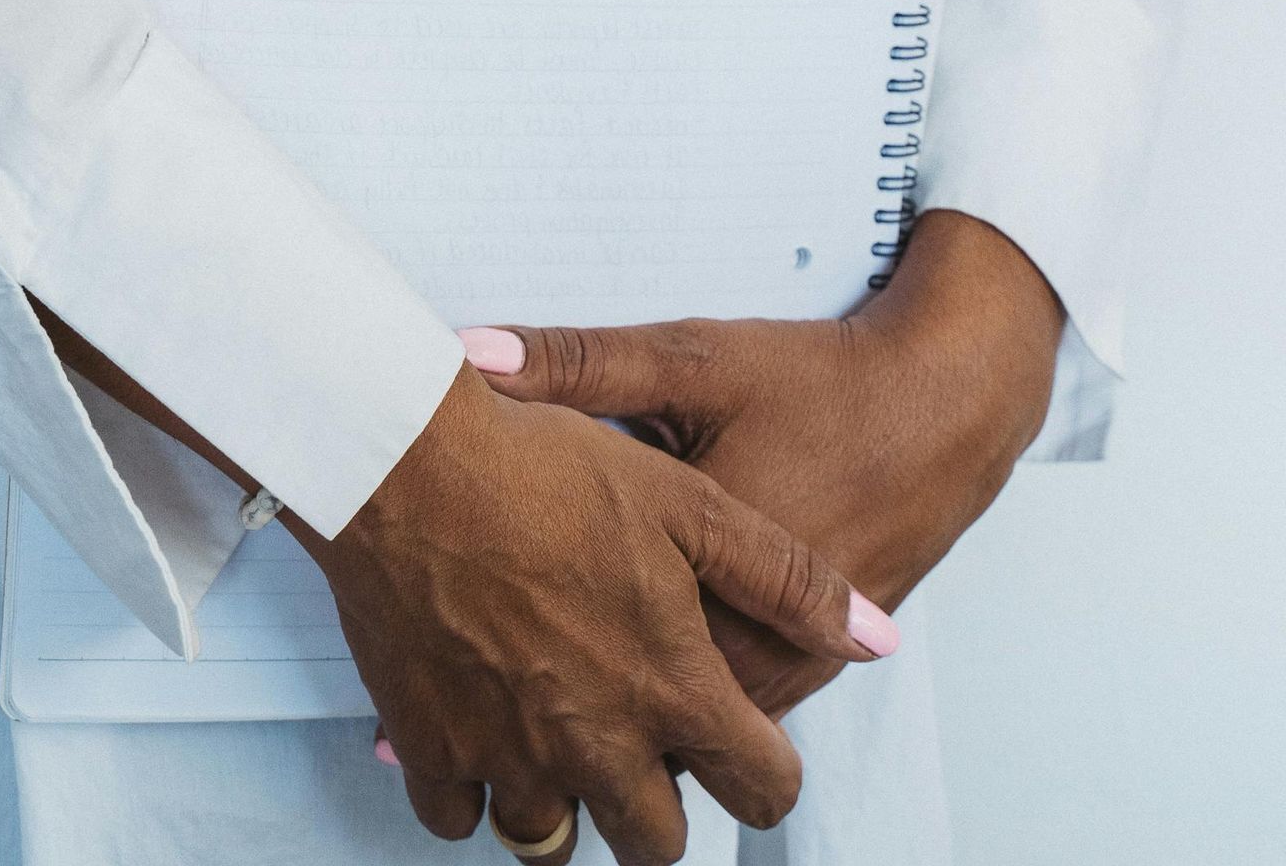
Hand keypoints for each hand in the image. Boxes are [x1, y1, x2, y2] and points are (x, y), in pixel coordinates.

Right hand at [295, 361, 892, 864]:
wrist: (408, 459)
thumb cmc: (547, 468)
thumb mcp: (687, 499)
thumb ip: (786, 578)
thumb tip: (877, 638)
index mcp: (670, 686)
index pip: (760, 791)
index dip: (764, 773)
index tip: (742, 745)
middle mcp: (595, 742)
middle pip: (653, 845)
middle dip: (659, 811)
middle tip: (643, 747)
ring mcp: (507, 753)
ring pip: (550, 840)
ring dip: (565, 803)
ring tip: (559, 736)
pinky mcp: (430, 744)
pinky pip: (459, 817)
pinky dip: (475, 789)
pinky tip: (484, 730)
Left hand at [459, 208, 1064, 723]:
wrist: (939, 407)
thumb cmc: (811, 382)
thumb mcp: (689, 362)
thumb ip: (576, 363)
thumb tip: (469, 352)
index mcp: (706, 583)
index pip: (585, 659)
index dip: (507, 655)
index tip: (453, 642)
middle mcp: (749, 651)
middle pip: (632, 725)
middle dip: (560, 709)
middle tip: (484, 673)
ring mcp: (784, 671)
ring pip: (680, 736)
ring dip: (617, 719)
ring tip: (534, 680)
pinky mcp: (809, 667)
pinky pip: (725, 715)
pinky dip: (674, 703)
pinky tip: (624, 662)